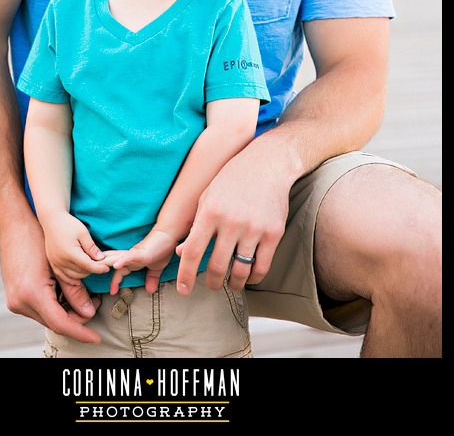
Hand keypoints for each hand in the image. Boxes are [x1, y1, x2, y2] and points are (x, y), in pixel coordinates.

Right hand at [0, 210, 102, 342]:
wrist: (12, 227)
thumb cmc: (37, 238)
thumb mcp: (58, 264)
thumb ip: (74, 290)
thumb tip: (90, 312)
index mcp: (33, 294)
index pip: (61, 324)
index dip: (81, 332)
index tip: (96, 338)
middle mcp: (21, 303)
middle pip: (54, 323)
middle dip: (76, 321)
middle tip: (95, 307)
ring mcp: (16, 302)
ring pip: (47, 318)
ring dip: (66, 314)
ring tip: (85, 299)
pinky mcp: (15, 299)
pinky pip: (39, 310)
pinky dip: (55, 307)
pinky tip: (67, 296)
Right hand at [42, 212, 110, 285]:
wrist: (52, 220)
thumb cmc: (68, 224)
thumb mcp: (83, 232)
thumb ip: (91, 247)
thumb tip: (101, 259)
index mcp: (70, 253)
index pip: (88, 266)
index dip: (99, 268)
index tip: (107, 268)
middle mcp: (61, 261)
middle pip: (81, 272)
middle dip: (92, 270)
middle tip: (99, 264)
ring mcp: (55, 263)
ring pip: (73, 276)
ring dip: (83, 274)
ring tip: (90, 266)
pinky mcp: (52, 263)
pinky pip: (63, 277)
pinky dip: (72, 279)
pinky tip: (78, 279)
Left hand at [103, 228, 177, 294]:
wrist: (169, 237)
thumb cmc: (162, 249)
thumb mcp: (156, 268)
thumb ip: (151, 278)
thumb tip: (150, 290)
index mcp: (132, 261)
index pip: (119, 271)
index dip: (114, 280)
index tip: (112, 292)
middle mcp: (130, 256)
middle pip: (112, 262)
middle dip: (101, 267)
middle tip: (88, 273)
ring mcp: (134, 254)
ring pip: (116, 259)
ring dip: (107, 264)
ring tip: (96, 269)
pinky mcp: (140, 252)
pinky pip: (129, 257)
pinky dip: (122, 261)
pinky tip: (115, 265)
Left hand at [175, 143, 290, 293]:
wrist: (267, 163)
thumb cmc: (232, 179)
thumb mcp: (207, 197)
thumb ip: (195, 226)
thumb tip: (182, 254)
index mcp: (210, 211)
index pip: (193, 252)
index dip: (186, 275)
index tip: (183, 291)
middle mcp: (231, 221)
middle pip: (217, 266)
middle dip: (212, 283)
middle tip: (211, 286)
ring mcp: (253, 228)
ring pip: (240, 271)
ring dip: (233, 283)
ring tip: (230, 283)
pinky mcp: (273, 233)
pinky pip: (262, 267)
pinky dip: (253, 278)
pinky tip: (248, 277)